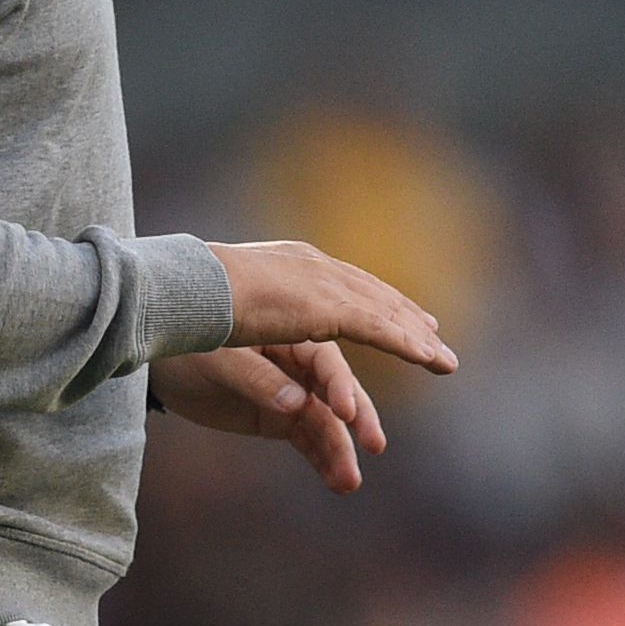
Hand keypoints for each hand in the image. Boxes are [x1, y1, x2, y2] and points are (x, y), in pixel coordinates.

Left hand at [157, 341, 388, 492]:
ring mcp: (295, 395)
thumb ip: (256, 378)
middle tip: (375, 445)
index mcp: (291, 335)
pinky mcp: (283, 420)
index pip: (327, 360)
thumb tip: (296, 403)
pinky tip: (338, 482)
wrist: (165, 366)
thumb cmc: (190, 347)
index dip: (340, 386)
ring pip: (328, 424)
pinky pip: (310, 441)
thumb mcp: (218, 360)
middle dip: (359, 419)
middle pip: (340, 392)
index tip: (346, 413)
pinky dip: (324, 460)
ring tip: (349, 482)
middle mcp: (302, 365)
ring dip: (342, 451)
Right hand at [211, 240, 459, 376]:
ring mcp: (323, 285)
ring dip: (416, 338)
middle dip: (404, 315)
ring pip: (382, 313)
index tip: (391, 312)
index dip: (370, 298)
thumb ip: (250, 310)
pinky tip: (428, 358)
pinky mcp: (327, 309)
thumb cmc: (187, 298)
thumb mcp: (226, 303)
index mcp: (289, 264)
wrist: (181, 289)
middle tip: (433, 333)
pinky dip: (406, 344)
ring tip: (443, 361)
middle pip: (370, 294)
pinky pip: (378, 329)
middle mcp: (313, 268)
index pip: (341, 282)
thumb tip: (243, 314)